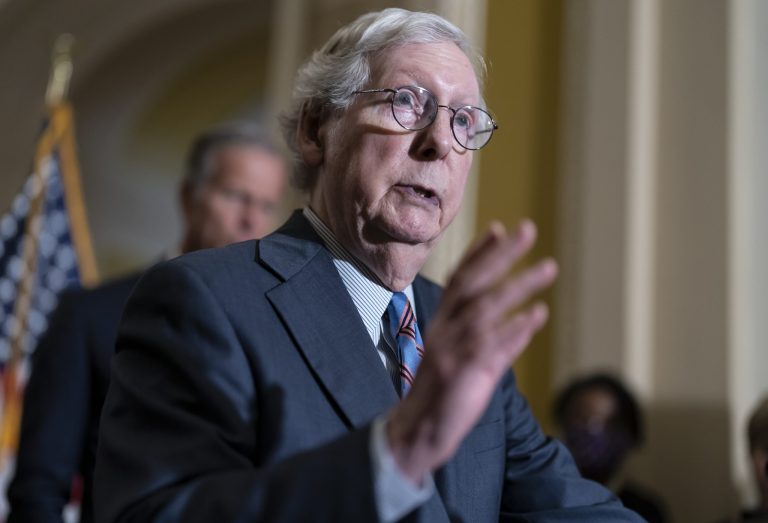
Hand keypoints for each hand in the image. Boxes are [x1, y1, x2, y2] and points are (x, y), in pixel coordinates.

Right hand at [386, 219, 556, 482]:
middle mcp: (444, 330)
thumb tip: (527, 318)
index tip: (499, 228)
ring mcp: (452, 350)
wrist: (420, 431)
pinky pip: (492, 346)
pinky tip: (538, 314)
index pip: (458, 279)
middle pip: (472, 283)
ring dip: (519, 285)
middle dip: (500, 255)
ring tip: (549, 267)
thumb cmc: (444, 392)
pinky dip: (515, 329)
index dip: (478, 253)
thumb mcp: (462, 356)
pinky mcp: (463, 373)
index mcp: (442, 323)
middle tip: (528, 229)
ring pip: (486, 308)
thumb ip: (491, 335)